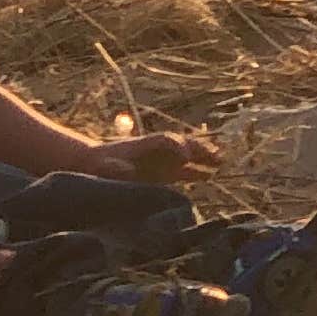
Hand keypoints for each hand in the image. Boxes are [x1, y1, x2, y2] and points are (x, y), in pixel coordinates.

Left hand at [98, 126, 222, 183]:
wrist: (96, 165)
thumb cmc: (99, 165)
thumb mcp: (105, 166)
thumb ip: (116, 168)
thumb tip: (125, 170)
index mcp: (144, 145)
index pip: (166, 141)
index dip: (177, 147)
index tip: (185, 157)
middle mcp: (157, 150)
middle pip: (183, 143)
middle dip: (198, 149)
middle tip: (214, 155)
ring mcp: (162, 160)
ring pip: (188, 155)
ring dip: (203, 157)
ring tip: (220, 160)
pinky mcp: (164, 173)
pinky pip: (185, 170)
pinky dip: (198, 171)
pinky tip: (212, 174)